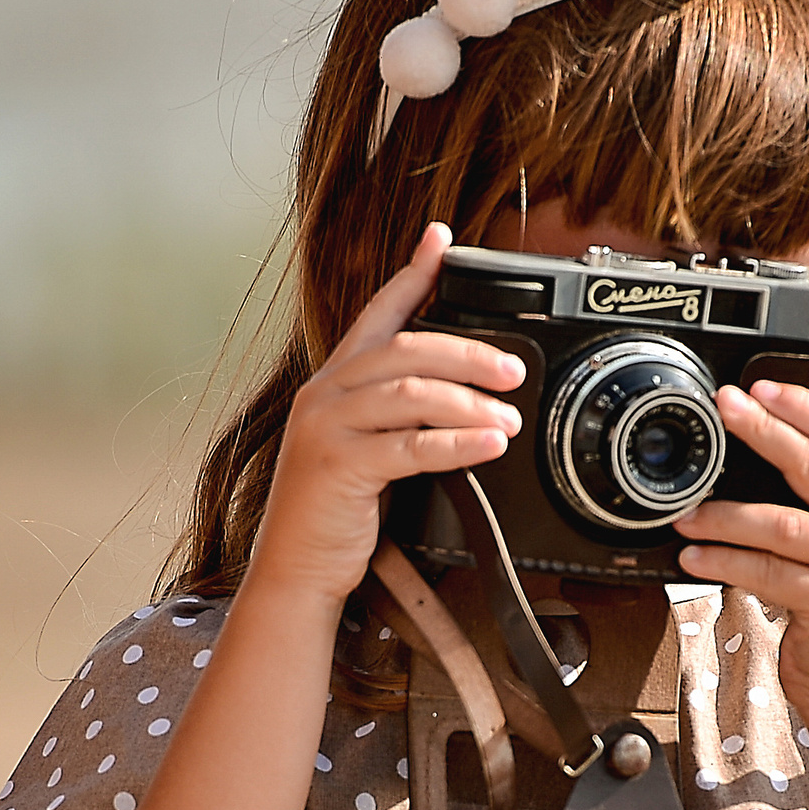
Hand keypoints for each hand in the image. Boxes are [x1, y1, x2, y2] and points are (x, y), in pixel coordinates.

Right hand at [246, 225, 524, 606]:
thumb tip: (460, 394)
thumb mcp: (365, 447)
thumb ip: (399, 414)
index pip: (378, 313)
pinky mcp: (338, 466)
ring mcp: (328, 428)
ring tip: (509, 418)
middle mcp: (326, 394)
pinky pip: (410, 446)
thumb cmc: (335, 510)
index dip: (412, 274)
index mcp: (334, 382)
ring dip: (470, 403)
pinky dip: (457, 445)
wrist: (296, 568)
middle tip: (512, 369)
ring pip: (411, 393)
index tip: (442, 241)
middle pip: (406, 349)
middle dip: (467, 353)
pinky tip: (488, 446)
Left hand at [677, 379, 808, 719]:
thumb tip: (742, 467)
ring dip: (726, 516)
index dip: (806, 407)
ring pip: (784, 525)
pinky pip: (768, 574)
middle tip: (725, 409)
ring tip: (687, 514)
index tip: (763, 387)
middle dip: (765, 432)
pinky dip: (725, 563)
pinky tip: (696, 558)